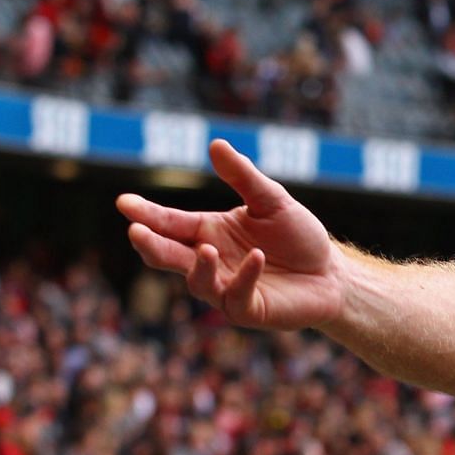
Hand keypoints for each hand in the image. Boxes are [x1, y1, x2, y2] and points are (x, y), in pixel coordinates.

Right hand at [117, 139, 343, 329]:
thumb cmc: (297, 236)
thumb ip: (243, 176)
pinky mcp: (247, 310)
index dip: (146, 214)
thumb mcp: (271, 199)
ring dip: (200, 266)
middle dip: (150, 244)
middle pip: (168, 255)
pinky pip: (236, 296)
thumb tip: (215, 144)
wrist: (330, 273)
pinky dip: (244, 277)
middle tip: (135, 232)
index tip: (124, 203)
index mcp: (208, 231)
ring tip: (207, 249)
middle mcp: (210, 260)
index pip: (169, 222)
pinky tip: (257, 259)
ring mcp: (225, 288)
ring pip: (197, 281)